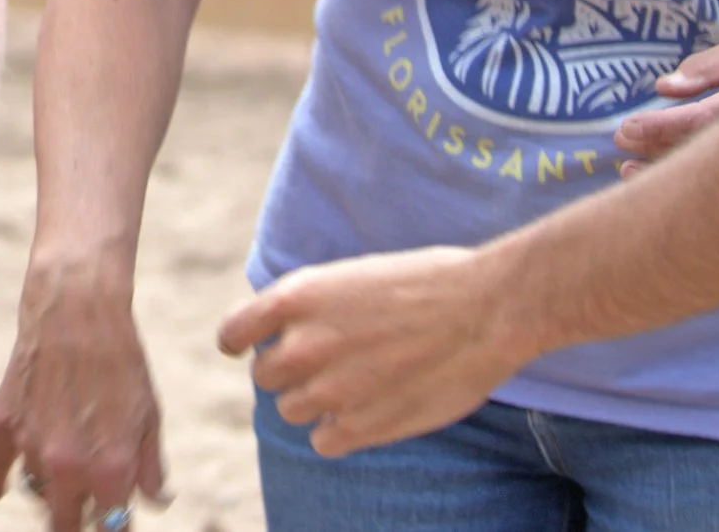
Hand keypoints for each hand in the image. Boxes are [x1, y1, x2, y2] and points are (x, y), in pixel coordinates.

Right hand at [0, 259, 168, 529]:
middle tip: (86, 511)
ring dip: (50, 490)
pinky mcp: (3, 421)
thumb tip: (154, 502)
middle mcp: (66, 466)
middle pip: (64, 526)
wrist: (78, 307)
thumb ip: (150, 468)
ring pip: (36, 492)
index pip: (109, 528)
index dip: (113, 526)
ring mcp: (30, 445)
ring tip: (64, 470)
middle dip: (77, 521)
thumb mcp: (150, 414)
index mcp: (109, 470)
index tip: (113, 522)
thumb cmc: (122, 360)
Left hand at [216, 244, 522, 458]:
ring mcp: (330, 390)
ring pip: (292, 410)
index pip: (233, 333)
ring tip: (359, 381)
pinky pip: (323, 441)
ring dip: (317, 401)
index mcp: (298, 297)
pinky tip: (371, 408)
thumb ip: (311, 308)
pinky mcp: (359, 427)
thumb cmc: (428, 282)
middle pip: (266, 375)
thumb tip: (283, 335)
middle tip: (331, 361)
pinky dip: (340, 431)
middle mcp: (304, 345)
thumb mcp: (352, 276)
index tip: (251, 347)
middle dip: (291, 370)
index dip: (241, 342)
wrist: (485, 310)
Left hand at [612, 33, 718, 174]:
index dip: (663, 126)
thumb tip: (664, 86)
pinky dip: (688, 184)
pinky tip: (658, 180)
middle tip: (620, 143)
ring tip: (626, 169)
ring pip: (714, 176)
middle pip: (707, 152)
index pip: (707, 118)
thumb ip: (712, 66)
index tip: (626, 128)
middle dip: (657, 149)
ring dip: (667, 173)